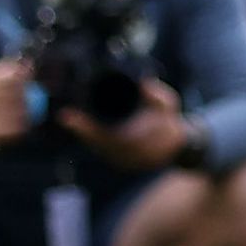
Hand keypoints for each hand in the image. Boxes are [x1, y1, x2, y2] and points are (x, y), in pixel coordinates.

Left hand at [74, 76, 192, 175]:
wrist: (180, 149)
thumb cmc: (173, 125)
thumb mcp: (170, 106)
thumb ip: (157, 96)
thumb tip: (143, 83)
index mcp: (134, 142)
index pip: (101, 135)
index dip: (83, 126)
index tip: (66, 116)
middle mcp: (125, 155)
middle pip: (95, 143)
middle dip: (80, 129)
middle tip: (65, 117)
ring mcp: (123, 161)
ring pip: (97, 148)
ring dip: (86, 136)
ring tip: (71, 121)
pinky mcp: (122, 162)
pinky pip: (103, 151)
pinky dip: (94, 141)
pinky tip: (85, 131)